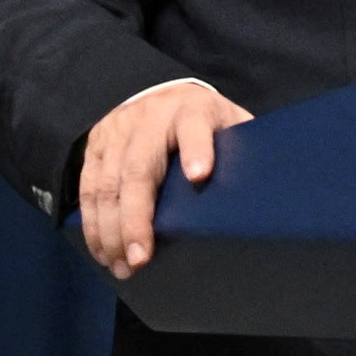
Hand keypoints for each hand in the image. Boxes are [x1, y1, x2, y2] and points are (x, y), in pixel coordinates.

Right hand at [79, 82, 253, 279]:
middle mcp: (149, 121)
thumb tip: (268, 189)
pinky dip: (92, 225)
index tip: (200, 176)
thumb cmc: (204, 118)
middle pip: (138, 170)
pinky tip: (103, 251)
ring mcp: (117, 134)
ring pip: (106, 186)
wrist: (155, 90)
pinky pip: (87, 189)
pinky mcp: (94, 149)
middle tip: (142, 257)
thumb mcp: (229, 121)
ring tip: (123, 265)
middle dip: (137, 218)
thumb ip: (241, 147)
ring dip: (111, 231)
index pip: (195, 129)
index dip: (198, 151)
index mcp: (192, 110)